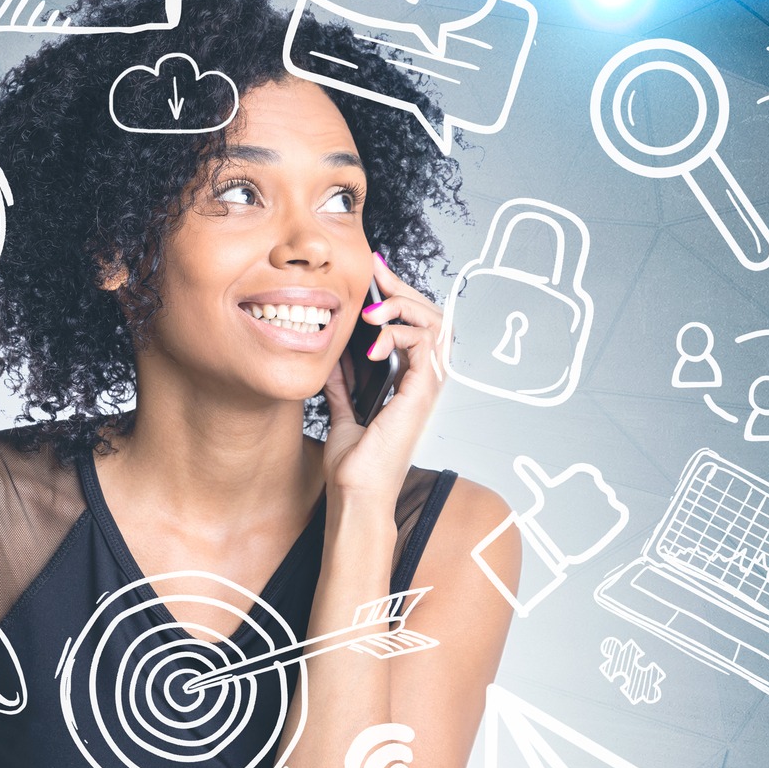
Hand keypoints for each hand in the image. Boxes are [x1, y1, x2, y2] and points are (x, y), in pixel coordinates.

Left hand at [321, 255, 445, 501]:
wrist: (355, 495)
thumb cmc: (354, 466)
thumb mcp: (342, 413)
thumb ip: (342, 385)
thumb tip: (333, 357)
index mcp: (409, 383)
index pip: (416, 325)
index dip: (398, 296)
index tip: (374, 274)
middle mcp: (424, 381)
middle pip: (431, 316)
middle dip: (404, 289)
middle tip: (377, 271)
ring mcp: (427, 387)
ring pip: (435, 324)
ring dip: (403, 307)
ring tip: (372, 310)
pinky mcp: (422, 394)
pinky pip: (425, 346)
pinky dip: (399, 335)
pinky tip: (372, 343)